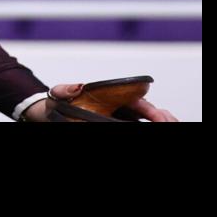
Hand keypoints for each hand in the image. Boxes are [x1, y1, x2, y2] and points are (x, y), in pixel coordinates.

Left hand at [22, 83, 179, 121]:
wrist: (50, 114)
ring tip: (166, 126)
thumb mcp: (58, 94)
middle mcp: (118, 107)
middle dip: (158, 118)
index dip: (149, 109)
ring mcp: (119, 117)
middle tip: (166, 123)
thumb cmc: (57, 102)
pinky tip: (152, 130)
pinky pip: (133, 125)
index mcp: (111, 96)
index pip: (137, 101)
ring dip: (155, 122)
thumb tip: (78, 87)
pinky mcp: (114, 123)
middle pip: (146, 112)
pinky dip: (145, 125)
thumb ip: (65, 89)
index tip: (156, 116)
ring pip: (143, 120)